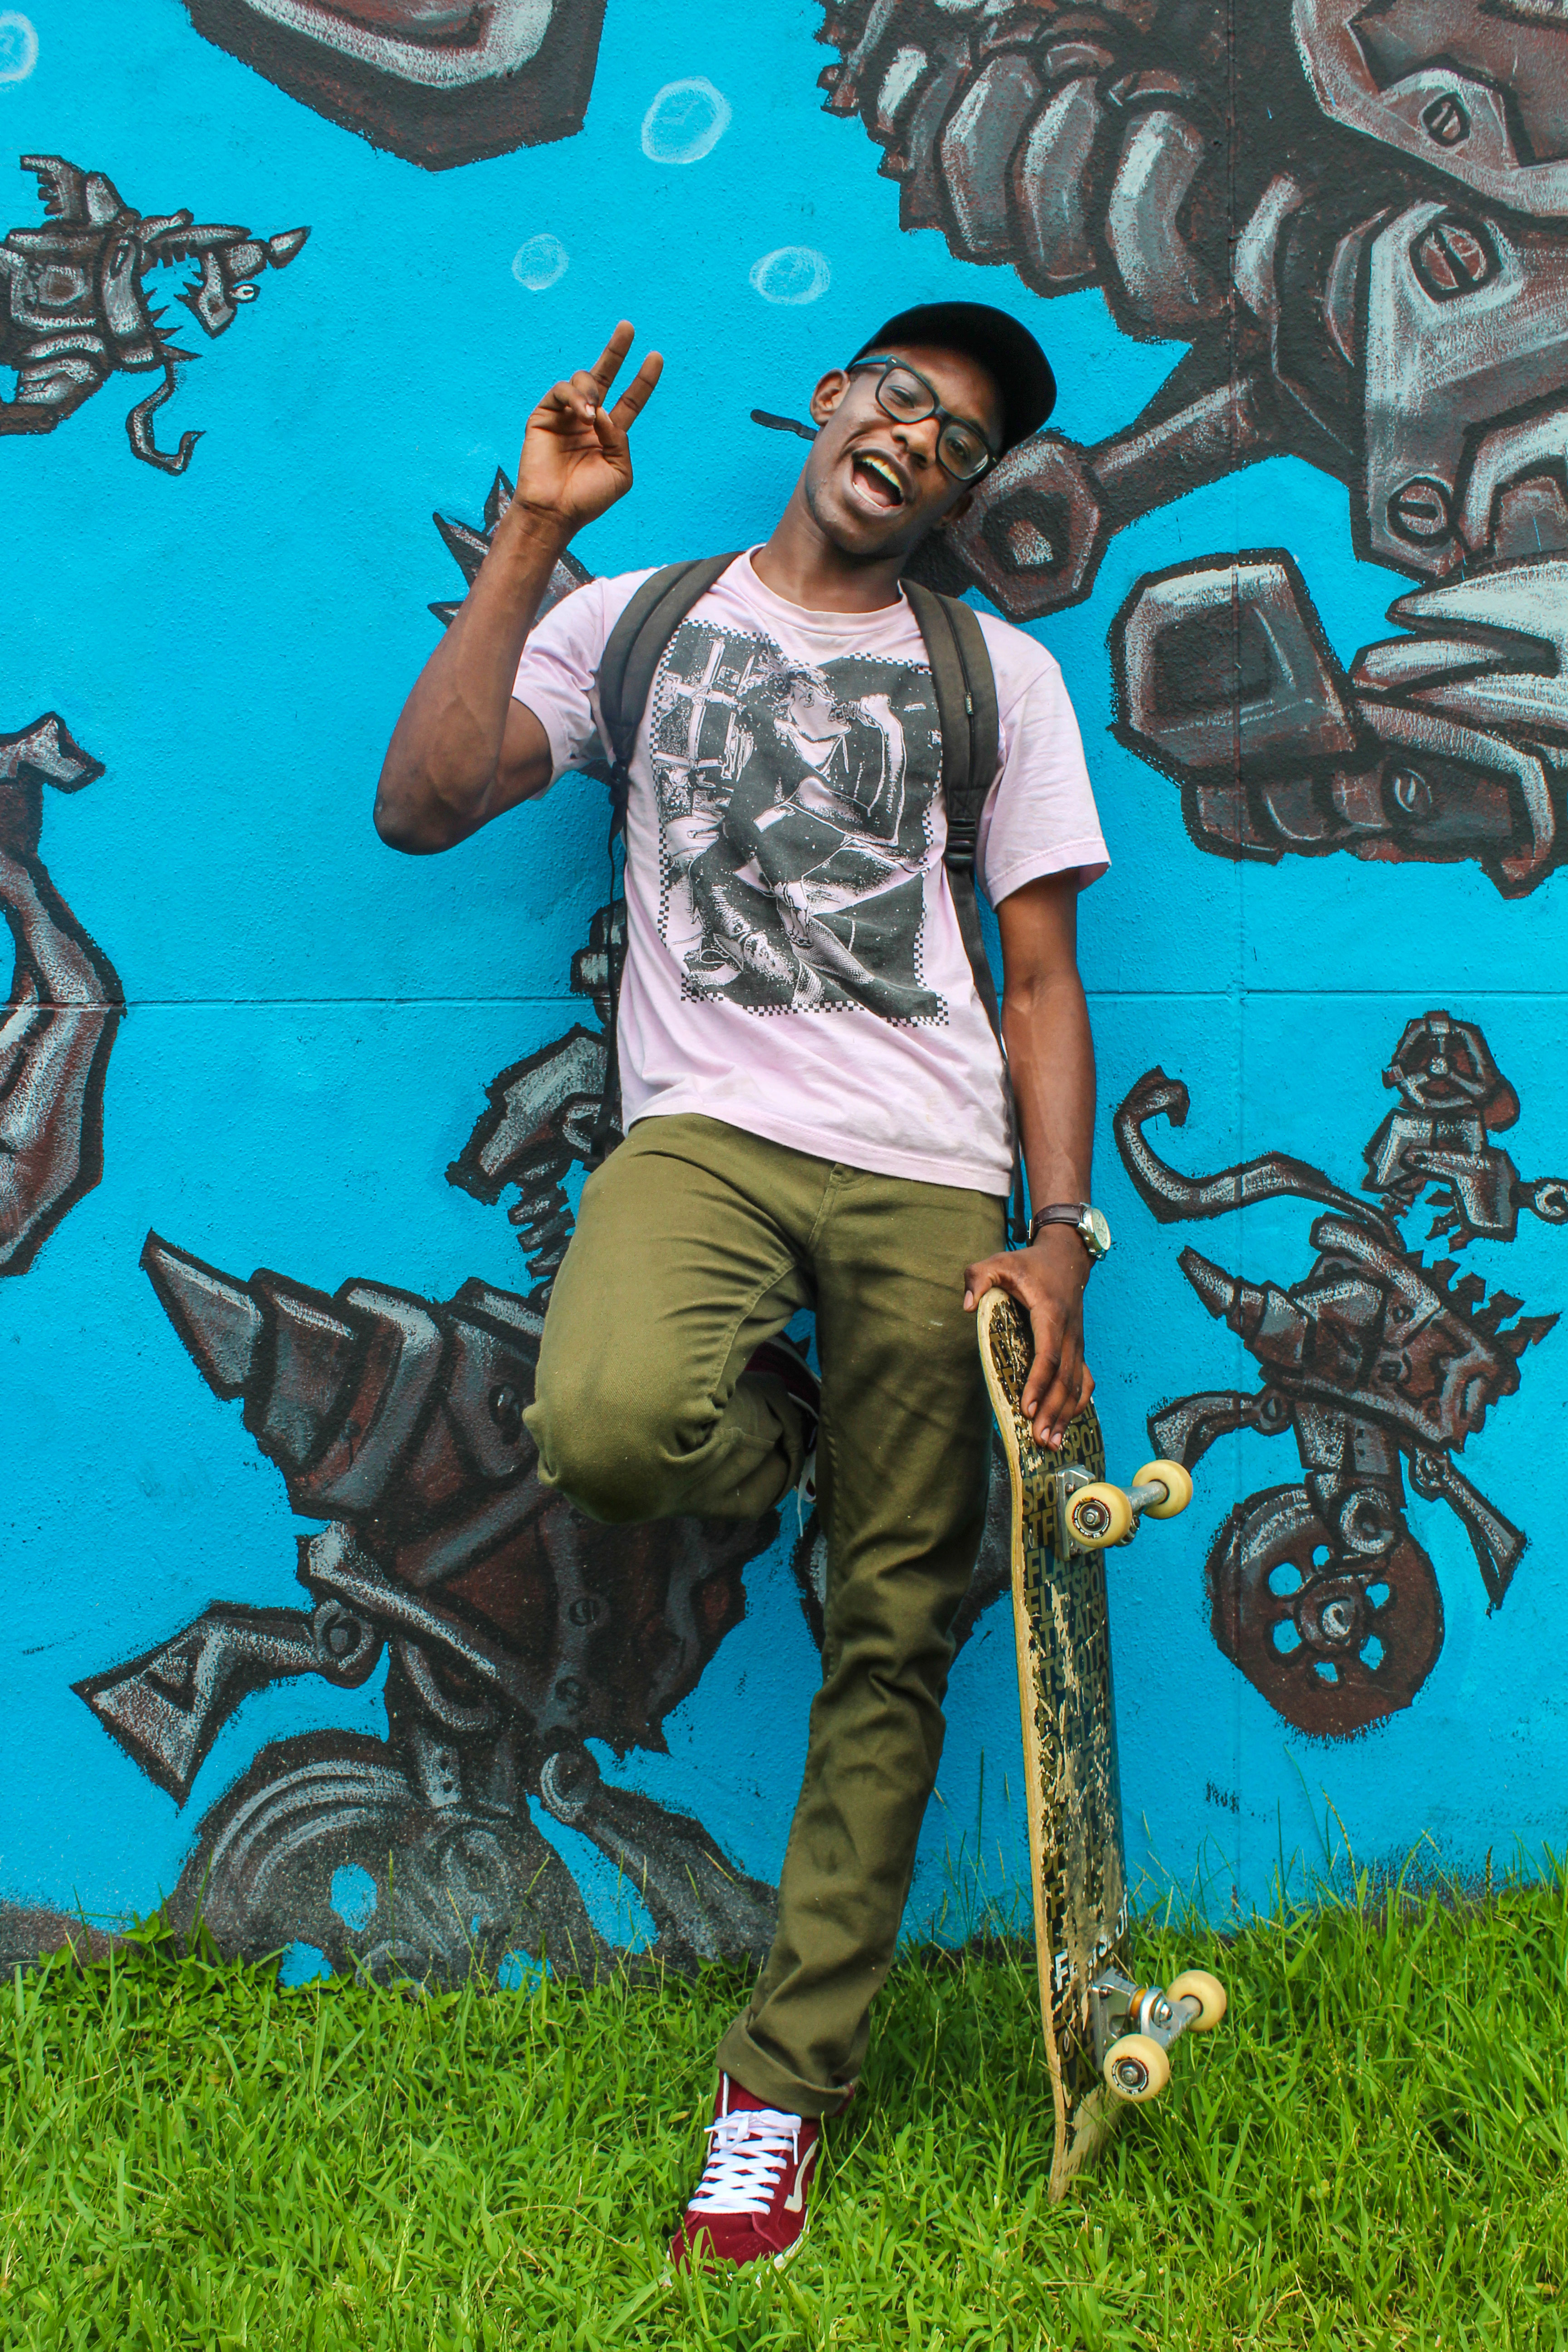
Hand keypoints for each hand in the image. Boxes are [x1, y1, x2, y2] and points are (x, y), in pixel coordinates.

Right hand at [510, 320, 663, 538]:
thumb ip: (620, 439)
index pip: (630, 400)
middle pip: (605, 376)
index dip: (643, 380)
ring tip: (591, 415)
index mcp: (609, 433)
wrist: (555, 511)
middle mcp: (588, 419)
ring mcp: (566, 415)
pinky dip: (575, 398)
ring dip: (591, 391)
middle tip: (628, 327)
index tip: (656, 357)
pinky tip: (582, 416)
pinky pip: (562, 391)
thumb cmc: (588, 499)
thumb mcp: (620, 472)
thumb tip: (604, 411)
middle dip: (616, 351)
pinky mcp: (544, 414)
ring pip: (583, 380)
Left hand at [963, 1228, 1093, 1448]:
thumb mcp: (999, 1261)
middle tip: (1039, 1439)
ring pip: (1077, 1384)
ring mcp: (1078, 1342)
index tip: (1027, 1408)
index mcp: (1051, 1314)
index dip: (1038, 1383)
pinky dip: (1078, 1403)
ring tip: (1053, 1442)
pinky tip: (1068, 1424)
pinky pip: (1084, 1380)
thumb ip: (978, 1277)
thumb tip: (966, 1305)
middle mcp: (1069, 1332)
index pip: (1048, 1355)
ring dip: (1066, 1414)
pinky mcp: (1079, 1348)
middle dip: (1053, 1411)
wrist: (1067, 1257)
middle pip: (1064, 1378)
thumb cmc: (1029, 1264)